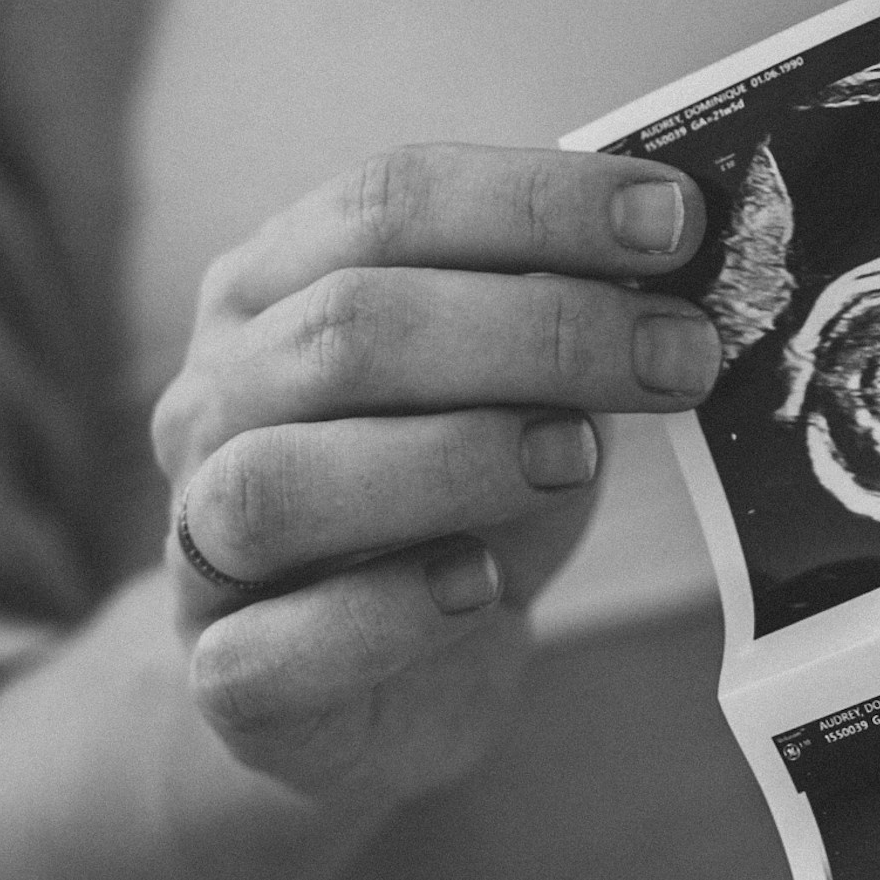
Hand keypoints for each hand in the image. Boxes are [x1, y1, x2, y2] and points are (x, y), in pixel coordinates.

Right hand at [152, 145, 715, 811]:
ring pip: (280, 483)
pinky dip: (388, 613)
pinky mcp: (225, 678)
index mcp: (273, 282)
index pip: (387, 200)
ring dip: (454, 458)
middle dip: (540, 330)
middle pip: (349, 328)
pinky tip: (480, 587)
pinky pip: (272, 650)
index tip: (676, 222)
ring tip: (579, 458)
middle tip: (680, 356)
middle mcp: (214, 395)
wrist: (383, 680)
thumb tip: (682, 238)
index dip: (536, 202)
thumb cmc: (460, 490)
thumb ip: (563, 300)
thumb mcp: (511, 376)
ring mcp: (197, 540)